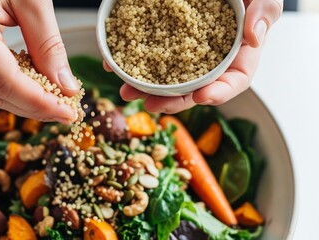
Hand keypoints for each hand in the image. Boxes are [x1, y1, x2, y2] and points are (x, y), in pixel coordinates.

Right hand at [0, 0, 80, 123]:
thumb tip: (66, 86)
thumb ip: (48, 45)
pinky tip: (36, 88)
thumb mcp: (33, 0)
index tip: (68, 113)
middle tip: (67, 111)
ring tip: (55, 102)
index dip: (39, 103)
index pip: (4, 81)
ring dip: (24, 101)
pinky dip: (13, 87)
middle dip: (35, 107)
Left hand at [105, 0, 282, 113]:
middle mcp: (211, 60)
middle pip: (194, 88)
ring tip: (127, 91)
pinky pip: (150, 55)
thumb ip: (264, 12)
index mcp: (237, 55)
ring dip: (146, 88)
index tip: (200, 98)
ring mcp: (187, 52)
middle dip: (171, 101)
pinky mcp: (166, 40)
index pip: (233, 81)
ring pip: (168, 77)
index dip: (218, 93)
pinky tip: (115, 65)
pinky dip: (133, 62)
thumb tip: (254, 38)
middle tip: (150, 105)